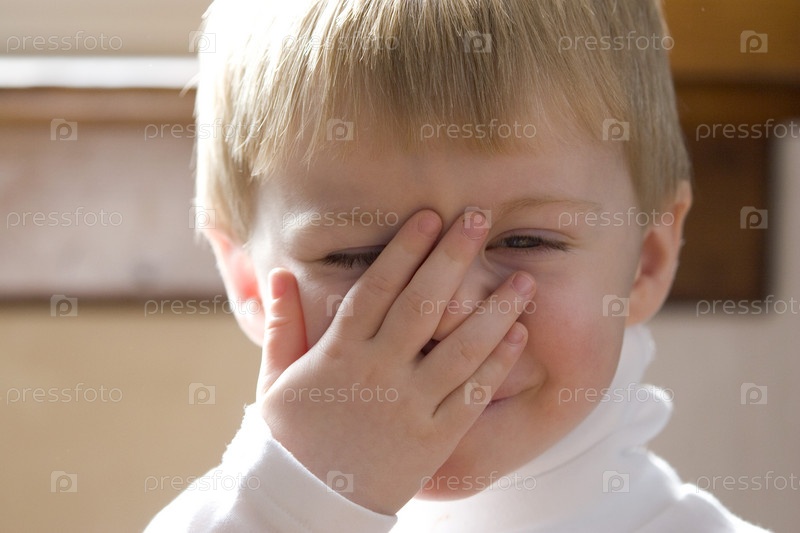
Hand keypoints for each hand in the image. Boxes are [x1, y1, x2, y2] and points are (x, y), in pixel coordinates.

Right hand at [256, 210, 534, 514]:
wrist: (305, 506)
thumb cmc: (289, 438)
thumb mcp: (275, 379)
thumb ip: (282, 326)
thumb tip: (279, 275)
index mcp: (339, 354)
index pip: (377, 288)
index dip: (404, 249)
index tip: (429, 217)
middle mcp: (378, 372)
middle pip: (423, 304)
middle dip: (452, 257)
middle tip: (478, 219)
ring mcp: (409, 406)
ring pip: (460, 348)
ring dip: (495, 310)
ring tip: (523, 280)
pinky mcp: (433, 439)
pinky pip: (472, 396)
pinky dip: (497, 364)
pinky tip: (518, 335)